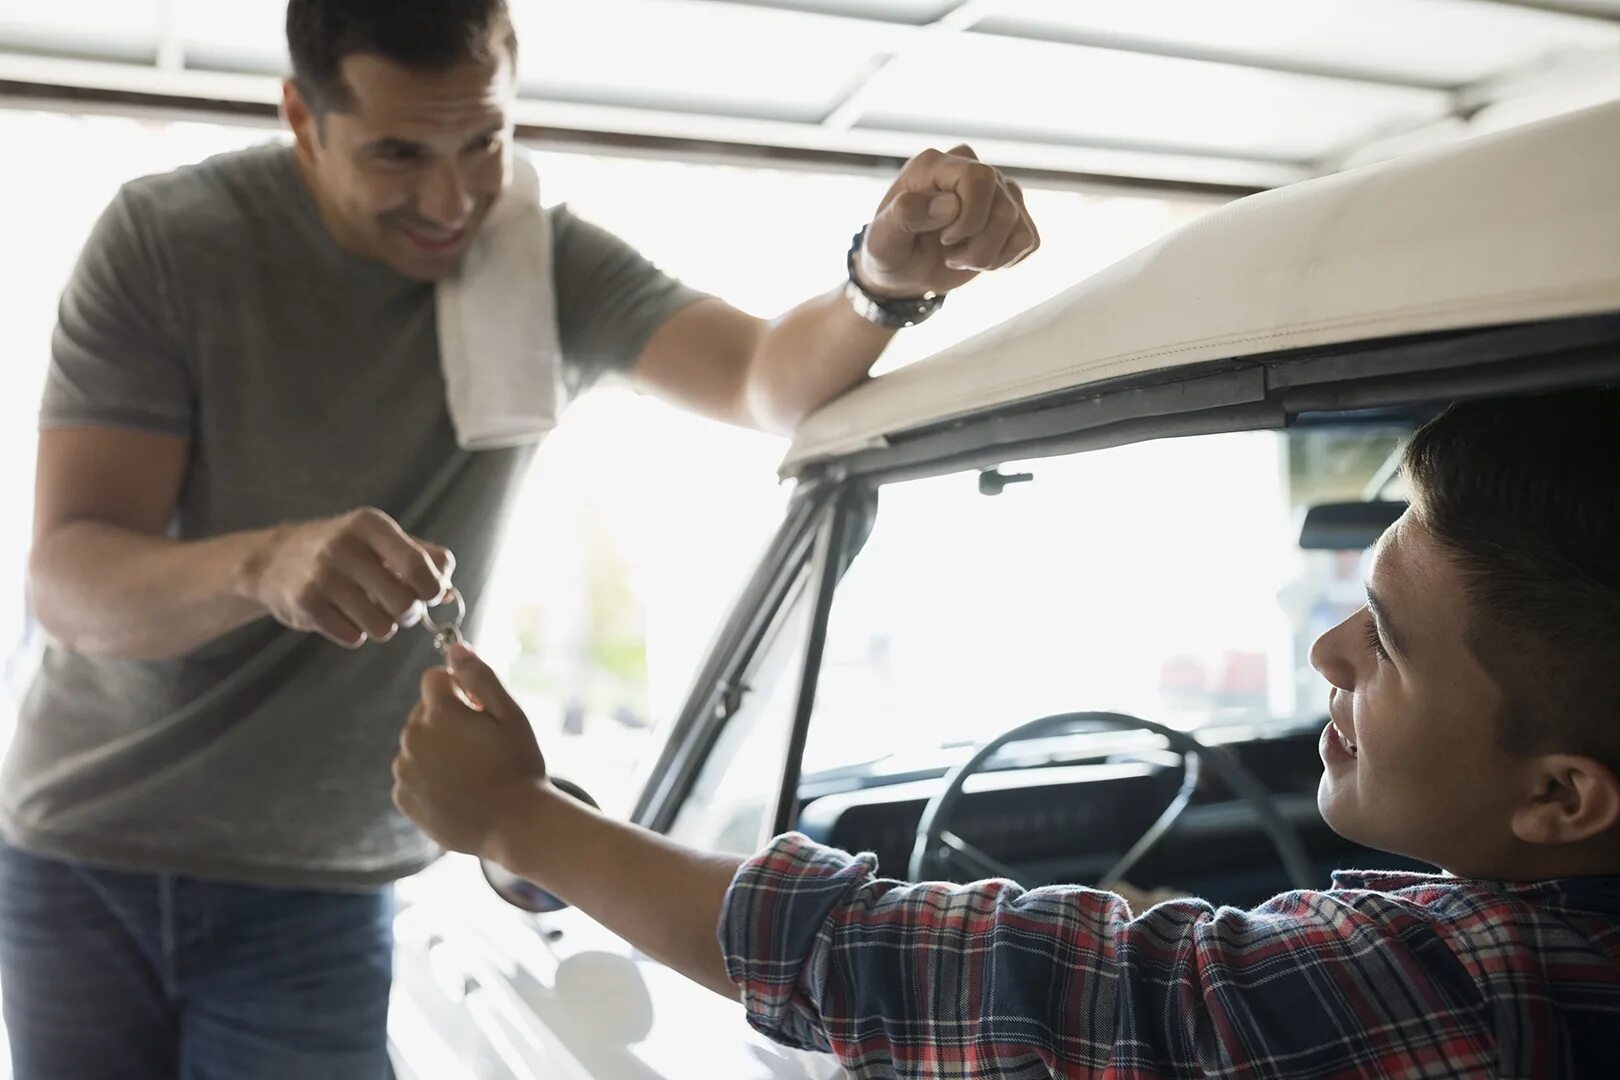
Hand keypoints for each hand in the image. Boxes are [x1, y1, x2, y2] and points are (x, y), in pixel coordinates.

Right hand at [243, 507, 454, 647]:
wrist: (274, 559)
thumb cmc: (345, 550)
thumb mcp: (382, 539)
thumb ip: (424, 558)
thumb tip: (447, 590)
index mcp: (370, 524)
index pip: (419, 567)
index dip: (432, 589)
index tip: (428, 594)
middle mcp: (344, 546)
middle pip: (404, 603)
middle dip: (409, 613)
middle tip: (399, 609)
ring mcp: (321, 575)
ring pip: (381, 626)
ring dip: (383, 627)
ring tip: (369, 611)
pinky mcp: (305, 603)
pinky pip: (353, 637)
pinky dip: (355, 633)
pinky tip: (343, 616)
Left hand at [393, 643, 548, 859]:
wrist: (515, 825)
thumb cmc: (519, 765)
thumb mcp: (510, 714)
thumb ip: (479, 677)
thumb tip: (455, 648)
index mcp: (439, 713)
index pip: (434, 679)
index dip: (460, 690)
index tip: (480, 711)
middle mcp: (413, 738)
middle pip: (424, 712)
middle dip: (447, 719)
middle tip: (481, 745)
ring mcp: (405, 771)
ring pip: (416, 744)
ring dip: (437, 749)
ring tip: (471, 771)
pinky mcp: (403, 798)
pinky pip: (411, 774)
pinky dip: (428, 777)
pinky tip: (457, 789)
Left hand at [856, 144, 1039, 299]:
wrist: (905, 272)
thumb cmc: (891, 250)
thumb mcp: (883, 239)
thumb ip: (906, 214)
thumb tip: (951, 204)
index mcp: (936, 164)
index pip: (980, 178)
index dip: (970, 219)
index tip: (944, 240)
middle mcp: (970, 168)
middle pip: (1004, 207)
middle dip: (979, 245)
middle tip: (950, 253)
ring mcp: (996, 189)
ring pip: (1017, 225)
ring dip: (988, 256)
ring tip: (960, 257)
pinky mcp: (1013, 214)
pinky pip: (1028, 239)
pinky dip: (1005, 260)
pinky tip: (978, 258)